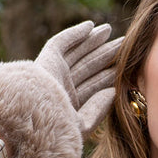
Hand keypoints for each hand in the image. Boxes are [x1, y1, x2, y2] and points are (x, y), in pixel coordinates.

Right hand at [35, 21, 122, 136]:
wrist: (29, 121)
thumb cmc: (55, 131)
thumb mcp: (81, 125)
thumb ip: (98, 109)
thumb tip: (113, 91)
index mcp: (70, 104)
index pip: (94, 85)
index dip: (109, 73)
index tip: (128, 64)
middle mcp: (62, 87)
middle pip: (88, 66)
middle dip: (105, 53)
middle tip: (124, 41)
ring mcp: (53, 73)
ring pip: (77, 53)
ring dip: (92, 40)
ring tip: (108, 30)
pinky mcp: (45, 61)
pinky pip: (61, 43)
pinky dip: (74, 34)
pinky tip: (90, 26)